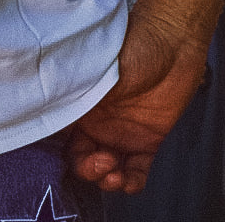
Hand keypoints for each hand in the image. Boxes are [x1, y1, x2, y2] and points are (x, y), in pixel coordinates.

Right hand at [65, 10, 209, 193]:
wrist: (175, 42)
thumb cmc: (135, 44)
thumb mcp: (98, 64)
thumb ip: (74, 86)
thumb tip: (48, 103)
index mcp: (80, 100)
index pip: (59, 131)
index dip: (57, 148)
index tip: (62, 155)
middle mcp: (97, 120)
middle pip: (80, 158)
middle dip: (87, 168)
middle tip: (100, 161)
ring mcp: (121, 132)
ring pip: (105, 170)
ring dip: (106, 180)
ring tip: (115, 173)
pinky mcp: (146, 140)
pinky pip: (135, 171)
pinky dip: (130, 183)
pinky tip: (129, 180)